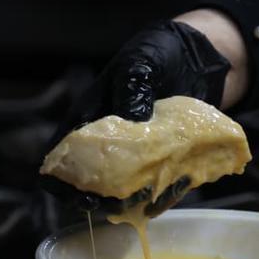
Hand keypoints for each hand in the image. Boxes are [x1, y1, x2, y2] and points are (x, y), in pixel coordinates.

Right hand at [42, 12, 245, 211]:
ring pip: (123, 192)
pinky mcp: (165, 161)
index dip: (59, 180)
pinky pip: (158, 188)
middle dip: (95, 200)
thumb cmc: (159, 54)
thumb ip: (132, 92)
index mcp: (90, 118)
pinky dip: (161, 196)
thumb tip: (133, 124)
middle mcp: (109, 142)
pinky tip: (169, 192)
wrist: (199, 55)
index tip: (74, 192)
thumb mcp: (141, 65)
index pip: (61, 154)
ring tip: (141, 201)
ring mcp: (137, 154)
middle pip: (89, 183)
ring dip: (129, 203)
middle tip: (109, 204)